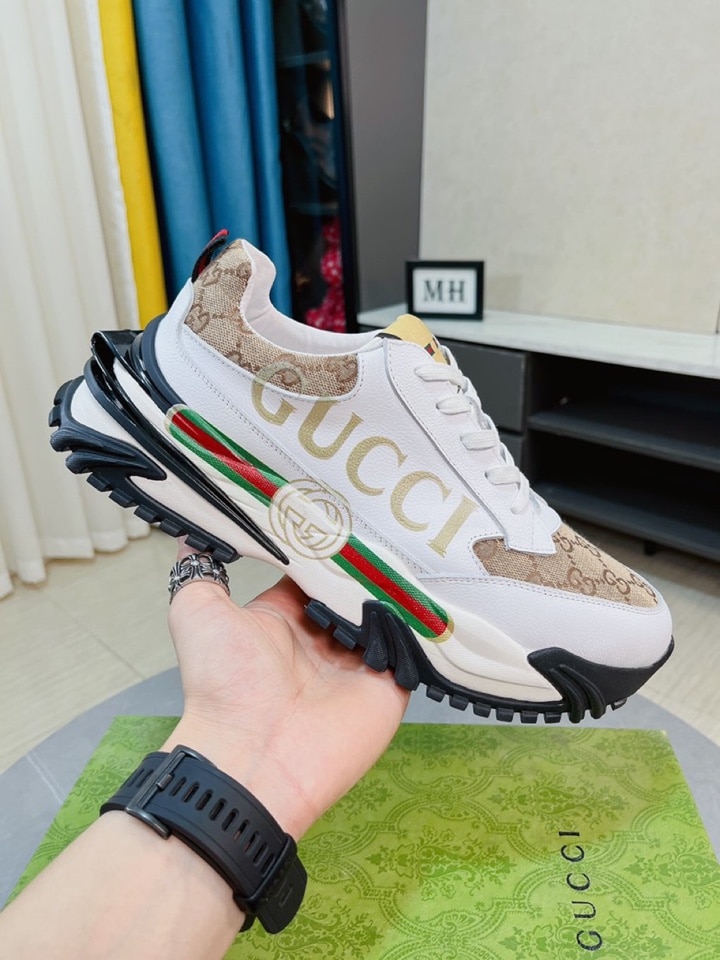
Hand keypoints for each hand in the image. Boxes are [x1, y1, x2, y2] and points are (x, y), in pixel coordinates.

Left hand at [163, 543, 410, 837]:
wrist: (253, 756)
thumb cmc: (223, 683)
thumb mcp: (197, 611)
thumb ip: (198, 569)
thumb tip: (191, 532)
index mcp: (283, 618)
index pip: (312, 571)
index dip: (325, 543)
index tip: (345, 507)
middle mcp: (322, 638)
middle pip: (354, 589)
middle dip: (368, 561)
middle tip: (392, 518)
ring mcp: (359, 662)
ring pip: (387, 613)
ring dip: (396, 586)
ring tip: (417, 542)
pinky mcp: (390, 686)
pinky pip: (414, 647)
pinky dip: (421, 622)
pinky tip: (428, 587)